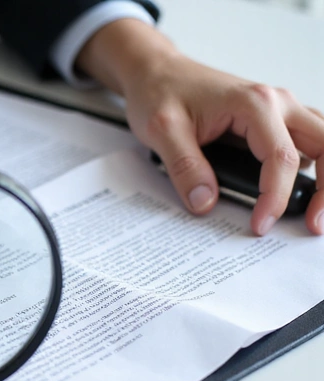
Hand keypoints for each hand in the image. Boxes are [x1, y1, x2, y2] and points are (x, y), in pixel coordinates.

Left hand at [77, 19, 323, 235]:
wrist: (156, 72)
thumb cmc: (159, 93)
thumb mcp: (162, 131)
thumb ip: (185, 167)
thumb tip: (205, 202)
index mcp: (254, 104)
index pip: (280, 159)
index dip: (275, 198)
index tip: (260, 225)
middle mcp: (276, 102)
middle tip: (314, 223)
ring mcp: (279, 109)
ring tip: (315, 212)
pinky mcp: (273, 119)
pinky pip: (308, 140)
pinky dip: (315, 165)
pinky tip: (302, 190)